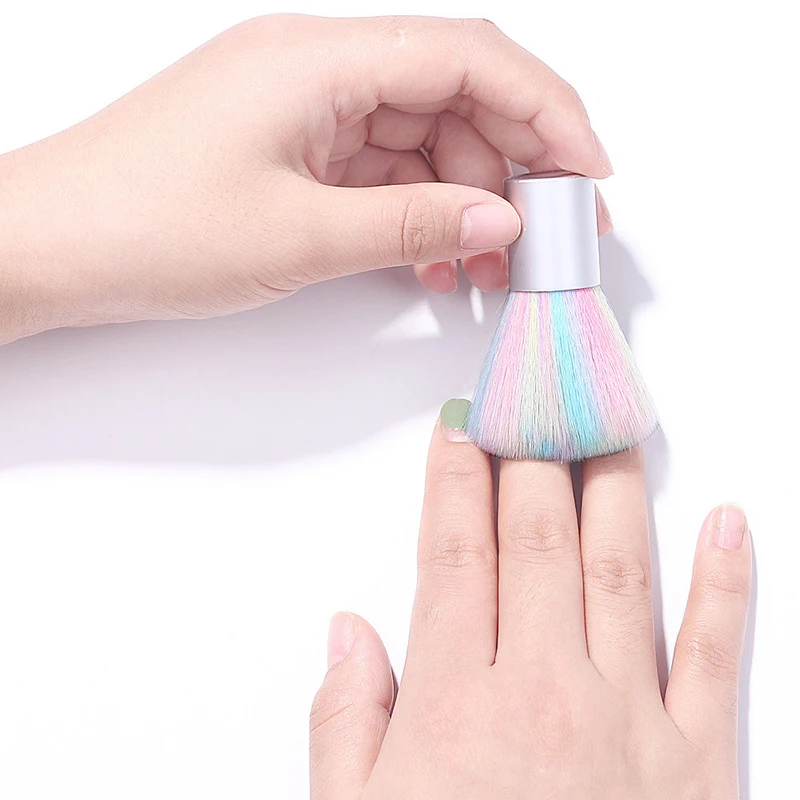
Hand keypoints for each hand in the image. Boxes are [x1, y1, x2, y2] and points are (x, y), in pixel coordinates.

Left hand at [0, 15, 612, 342]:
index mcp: (321, 59)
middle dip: (513, 167)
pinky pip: (382, 175)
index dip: (546, 111)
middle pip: (455, 98)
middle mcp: (320, 71)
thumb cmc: (146, 226)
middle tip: (549, 238)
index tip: (588, 174)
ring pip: (423, 143)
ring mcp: (308, 114)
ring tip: (491, 273)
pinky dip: (418, 217)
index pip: (469, 58)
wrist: (51, 248)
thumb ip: (412, 226)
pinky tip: (435, 266)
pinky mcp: (296, 154)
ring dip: (466, 203)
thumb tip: (502, 221)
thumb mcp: (298, 235)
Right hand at [310, 402, 751, 798]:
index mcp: (458, 705)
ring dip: (613, 489)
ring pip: (620, 572)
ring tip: (608, 426)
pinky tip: (728, 523)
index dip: (453, 482)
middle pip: (536, 542)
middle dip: (529, 458)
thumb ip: (347, 726)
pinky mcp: (700, 764)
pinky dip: (727, 584)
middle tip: (531, 398)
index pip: (453, 555)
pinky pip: (718, 656)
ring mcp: (631, 723)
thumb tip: (350, 633)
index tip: (457, 430)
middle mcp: (547, 693)